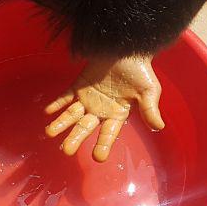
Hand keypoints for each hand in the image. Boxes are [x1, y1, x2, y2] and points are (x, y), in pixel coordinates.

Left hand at [44, 55, 164, 161]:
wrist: (126, 48)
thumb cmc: (140, 71)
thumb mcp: (149, 91)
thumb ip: (150, 109)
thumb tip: (158, 127)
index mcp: (117, 113)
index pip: (109, 133)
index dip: (104, 144)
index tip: (98, 157)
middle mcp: (100, 109)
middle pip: (85, 127)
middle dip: (75, 138)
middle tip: (66, 150)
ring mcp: (87, 98)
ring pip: (72, 114)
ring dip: (61, 123)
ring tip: (50, 132)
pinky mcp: (79, 85)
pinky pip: (65, 96)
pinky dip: (57, 103)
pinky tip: (48, 111)